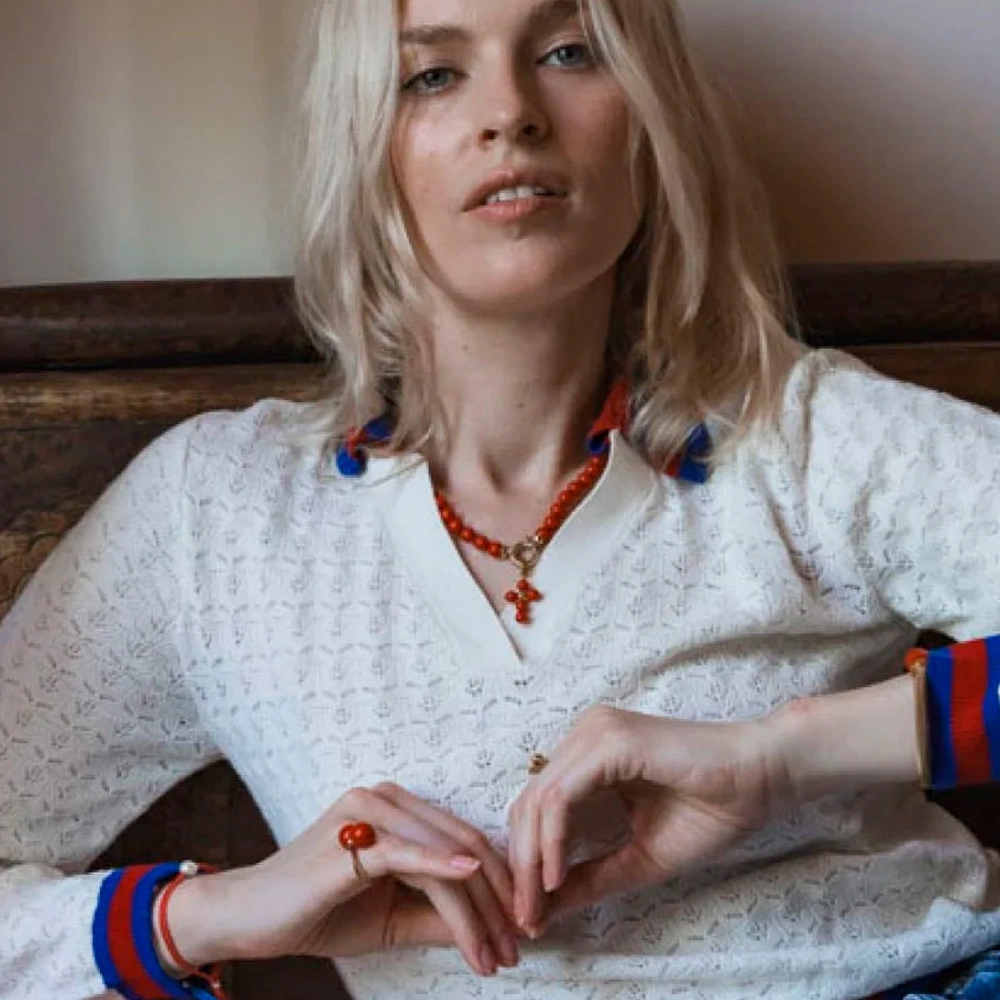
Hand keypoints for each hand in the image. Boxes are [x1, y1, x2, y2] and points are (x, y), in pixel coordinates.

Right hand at [168, 783, 520, 976]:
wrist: (251, 919)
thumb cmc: (320, 912)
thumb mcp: (394, 917)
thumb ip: (440, 916)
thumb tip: (496, 930)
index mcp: (398, 809)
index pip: (465, 843)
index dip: (499, 887)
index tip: (519, 932)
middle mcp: (386, 799)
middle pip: (463, 846)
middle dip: (497, 901)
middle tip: (517, 947)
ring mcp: (367, 812)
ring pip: (443, 856)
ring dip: (476, 908)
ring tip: (495, 950)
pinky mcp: (351, 838)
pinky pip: (406, 853)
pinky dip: (441, 867)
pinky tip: (469, 877)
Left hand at [506, 705, 790, 935]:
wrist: (762, 778)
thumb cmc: (712, 810)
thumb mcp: (640, 856)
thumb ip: (591, 877)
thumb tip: (542, 911)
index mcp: (589, 753)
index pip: (537, 805)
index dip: (526, 860)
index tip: (529, 914)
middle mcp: (586, 735)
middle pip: (527, 802)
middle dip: (522, 865)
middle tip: (526, 917)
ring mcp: (596, 733)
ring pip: (538, 799)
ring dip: (532, 858)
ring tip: (538, 904)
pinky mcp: (611, 742)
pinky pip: (562, 794)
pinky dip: (553, 839)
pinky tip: (557, 875)